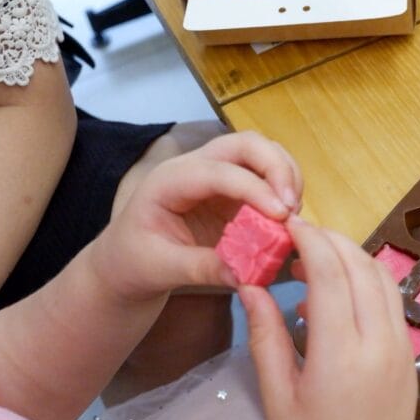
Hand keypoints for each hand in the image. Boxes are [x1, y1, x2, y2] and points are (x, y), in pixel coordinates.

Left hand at [89, 131, 302, 301]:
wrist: (126, 263)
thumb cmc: (134, 261)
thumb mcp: (160, 269)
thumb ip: (201, 269)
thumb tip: (244, 275)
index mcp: (170, 180)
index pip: (219, 170)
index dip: (254, 188)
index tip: (281, 215)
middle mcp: (196, 167)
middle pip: (246, 144)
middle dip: (277, 168)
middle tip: (292, 208)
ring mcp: (218, 176)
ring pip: (262, 154)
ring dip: (286, 177)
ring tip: (292, 216)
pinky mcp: (234, 192)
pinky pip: (267, 178)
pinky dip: (284, 192)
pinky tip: (287, 220)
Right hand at [241, 217, 415, 419]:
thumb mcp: (275, 394)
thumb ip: (265, 333)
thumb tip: (252, 284)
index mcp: (342, 354)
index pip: (331, 272)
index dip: (310, 239)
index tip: (288, 223)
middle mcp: (381, 344)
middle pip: (362, 266)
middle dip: (331, 240)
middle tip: (297, 237)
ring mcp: (403, 349)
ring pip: (384, 279)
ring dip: (352, 257)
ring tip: (315, 261)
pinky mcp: (410, 357)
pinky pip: (392, 303)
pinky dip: (367, 283)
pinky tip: (338, 297)